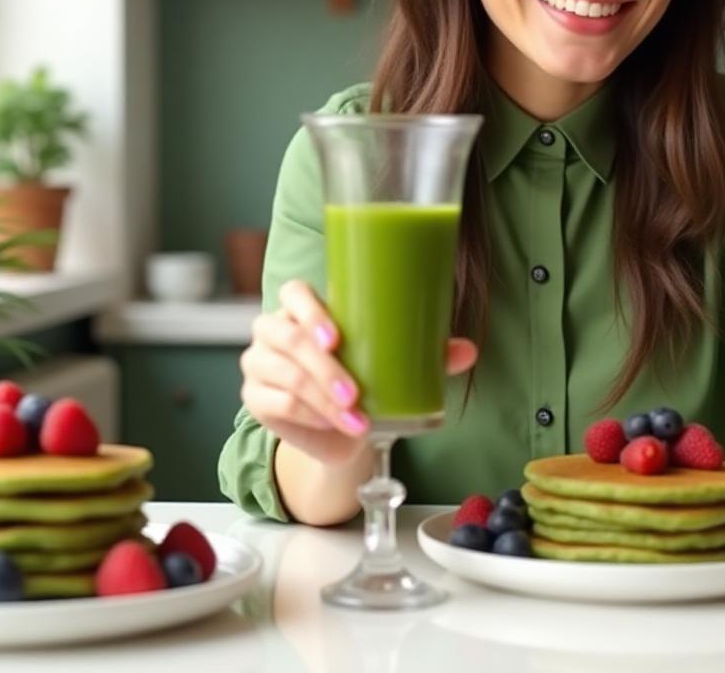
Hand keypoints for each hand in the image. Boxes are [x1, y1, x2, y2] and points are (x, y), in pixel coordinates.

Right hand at [238, 279, 480, 466]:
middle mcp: (274, 330)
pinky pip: (278, 404)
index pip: (294, 293)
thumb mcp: (394, 363)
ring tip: (356, 420)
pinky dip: (309, 416)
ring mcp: (260, 364)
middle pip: (287, 338)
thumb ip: (428, 353)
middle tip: (354, 393)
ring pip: (286, 375)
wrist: (343, 431)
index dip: (310, 311)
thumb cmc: (364, 379)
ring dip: (322, 400)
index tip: (336, 337)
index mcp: (303, 308)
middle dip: (323, 367)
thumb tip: (468, 350)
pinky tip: (334, 425)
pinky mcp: (256, 398)